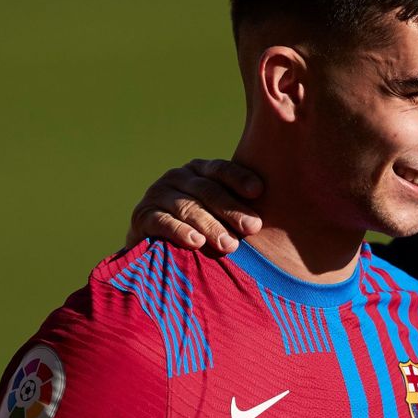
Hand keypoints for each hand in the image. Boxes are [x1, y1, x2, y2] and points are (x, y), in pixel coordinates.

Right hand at [127, 159, 265, 254]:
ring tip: (229, 244)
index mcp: (201, 171)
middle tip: (252, 228)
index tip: (258, 191)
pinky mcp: (143, 216)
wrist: (157, 247)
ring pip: (187, 207)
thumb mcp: (222, 216)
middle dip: (231, 210)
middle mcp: (179, 177)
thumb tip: (275, 220)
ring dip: (210, 226)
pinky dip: (179, 232)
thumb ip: (241, 211)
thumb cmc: (203, 230)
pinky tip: (195, 242)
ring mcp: (158, 194)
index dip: (239, 178)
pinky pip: (162, 221)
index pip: (221, 170)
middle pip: (207, 190)